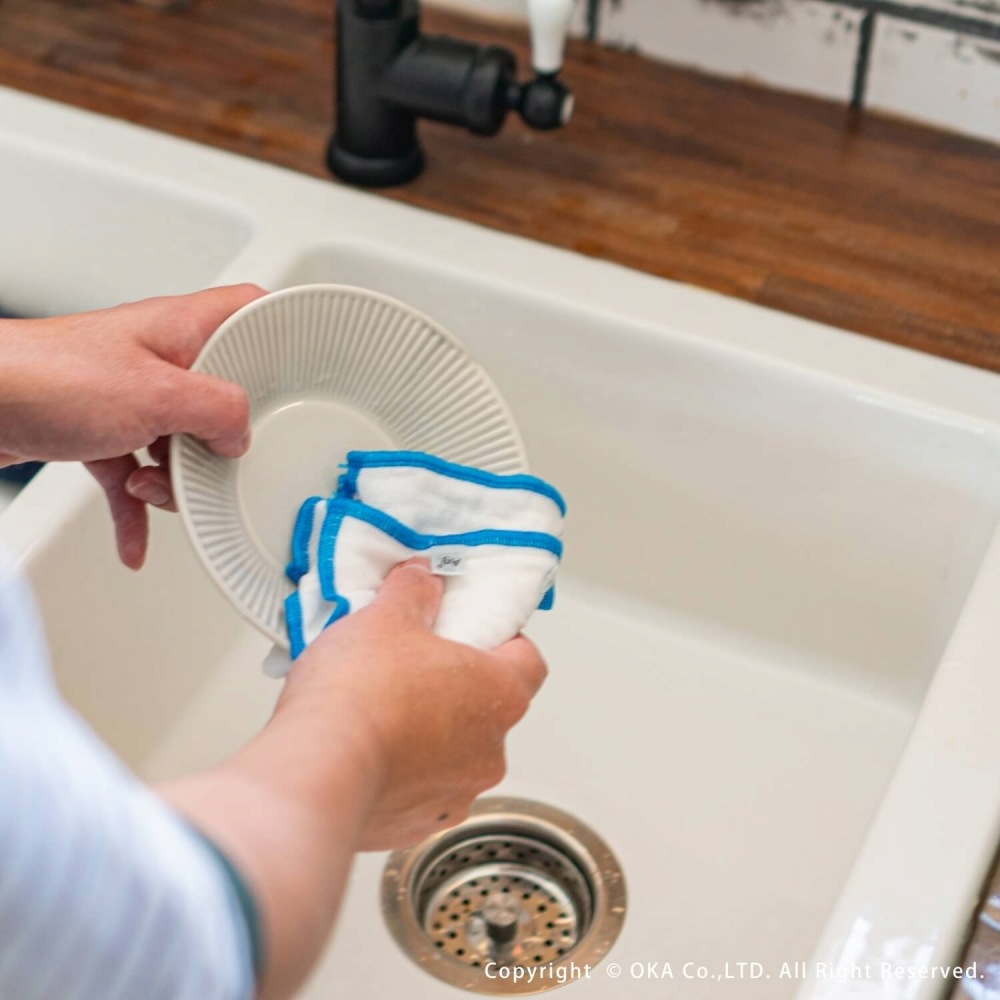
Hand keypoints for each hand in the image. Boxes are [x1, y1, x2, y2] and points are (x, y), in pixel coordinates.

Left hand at [0, 284, 265, 567]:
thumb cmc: (45, 376)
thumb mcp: (156, 395)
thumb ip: (217, 411)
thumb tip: (243, 433)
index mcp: (181, 329)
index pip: (250, 313)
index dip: (282, 335)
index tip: (309, 369)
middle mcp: (159, 357)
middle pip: (221, 396)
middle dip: (221, 442)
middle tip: (221, 461)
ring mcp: (129, 393)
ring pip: (180, 441)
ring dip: (172, 481)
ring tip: (151, 490)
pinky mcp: (100, 427)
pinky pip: (136, 470)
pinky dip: (136, 507)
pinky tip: (136, 542)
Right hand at [276, 559, 548, 849]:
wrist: (317, 769)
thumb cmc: (360, 696)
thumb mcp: (387, 616)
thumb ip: (413, 592)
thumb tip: (420, 580)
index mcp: (498, 694)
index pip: (529, 662)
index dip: (505, 642)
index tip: (476, 632)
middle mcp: (488, 751)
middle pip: (488, 709)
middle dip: (455, 689)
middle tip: (414, 667)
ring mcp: (455, 794)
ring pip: (453, 756)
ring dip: (427, 737)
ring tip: (380, 712)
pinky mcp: (415, 826)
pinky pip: (418, 793)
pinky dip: (399, 776)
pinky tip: (363, 752)